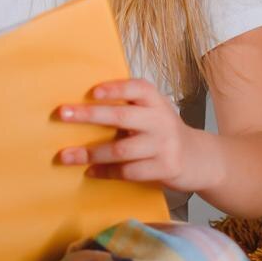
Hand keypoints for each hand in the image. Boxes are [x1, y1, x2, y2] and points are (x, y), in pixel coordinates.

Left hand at [53, 79, 197, 189]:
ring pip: (121, 149)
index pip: (136, 88)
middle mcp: (161, 120)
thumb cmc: (164, 132)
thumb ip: (129, 106)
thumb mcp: (153, 112)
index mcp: (156, 101)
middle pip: (121, 116)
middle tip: (62, 114)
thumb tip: (83, 105)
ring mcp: (163, 145)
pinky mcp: (164, 168)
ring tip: (65, 155)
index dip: (115, 88)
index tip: (92, 91)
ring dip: (90, 153)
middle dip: (89, 115)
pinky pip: (129, 171)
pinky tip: (90, 171)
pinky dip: (106, 172)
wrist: (199, 158)